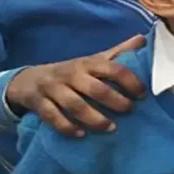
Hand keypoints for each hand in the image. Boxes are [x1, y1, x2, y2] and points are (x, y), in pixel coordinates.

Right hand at [4, 35, 145, 136]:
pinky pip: (53, 117)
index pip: (112, 68)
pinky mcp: (39, 103)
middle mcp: (71, 74)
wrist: (30, 80)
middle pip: (94, 88)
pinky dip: (67, 127)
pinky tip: (81, 134)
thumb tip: (143, 39)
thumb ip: (118, 52)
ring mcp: (53, 88)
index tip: (142, 94)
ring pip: (74, 105)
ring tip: (111, 128)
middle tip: (129, 111)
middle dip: (114, 101)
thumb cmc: (71, 72)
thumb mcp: (93, 61)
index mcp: (88, 63)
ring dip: (94, 118)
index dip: (130, 81)